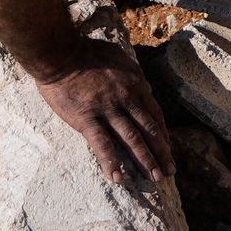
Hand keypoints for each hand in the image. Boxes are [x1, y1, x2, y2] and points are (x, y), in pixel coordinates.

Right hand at [32, 40, 172, 189]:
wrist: (61, 54)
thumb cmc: (87, 52)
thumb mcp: (119, 57)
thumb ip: (132, 73)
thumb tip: (144, 85)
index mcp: (135, 84)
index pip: (154, 114)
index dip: (162, 134)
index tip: (167, 149)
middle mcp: (126, 98)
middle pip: (149, 129)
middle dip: (161, 152)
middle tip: (169, 171)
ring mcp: (108, 109)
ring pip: (132, 139)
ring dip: (145, 160)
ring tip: (155, 178)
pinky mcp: (87, 119)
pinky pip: (103, 144)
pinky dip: (112, 162)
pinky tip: (119, 178)